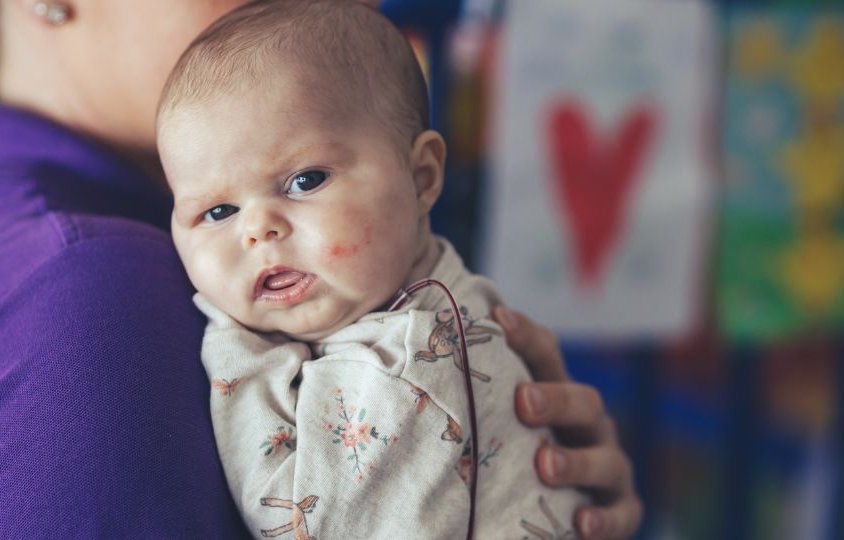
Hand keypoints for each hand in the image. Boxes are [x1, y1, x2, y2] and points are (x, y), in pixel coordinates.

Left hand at [492, 306, 642, 539]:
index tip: (498, 319)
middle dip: (556, 399)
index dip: (526, 336)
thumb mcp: (501, 426)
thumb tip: (415, 369)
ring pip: (606, 459)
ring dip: (577, 461)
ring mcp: (609, 467)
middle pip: (584, 402)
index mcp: (559, 395)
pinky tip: (582, 522)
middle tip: (523, 402)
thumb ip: (478, 402)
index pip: (547, 356)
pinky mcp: (622, 511)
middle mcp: (589, 426)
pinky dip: (604, 519)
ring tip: (545, 465)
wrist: (561, 516)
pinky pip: (621, 514)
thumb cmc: (515, 459)